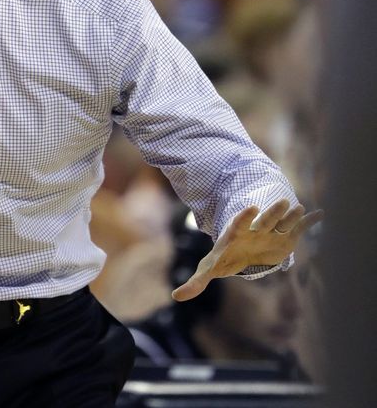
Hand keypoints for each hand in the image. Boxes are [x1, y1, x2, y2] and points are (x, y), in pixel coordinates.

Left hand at [171, 199, 322, 301]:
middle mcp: (256, 230)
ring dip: (291, 215)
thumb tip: (177, 296)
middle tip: (281, 200)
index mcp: (237, 234)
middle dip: (272, 212)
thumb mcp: (211, 268)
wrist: (242, 251)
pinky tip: (321, 213)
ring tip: (300, 207)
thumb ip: (197, 281)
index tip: (251, 208)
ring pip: (282, 221)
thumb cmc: (226, 258)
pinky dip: (310, 222)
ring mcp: (272, 232)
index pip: (240, 223)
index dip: (244, 216)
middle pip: (265, 219)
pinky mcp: (286, 237)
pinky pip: (299, 227)